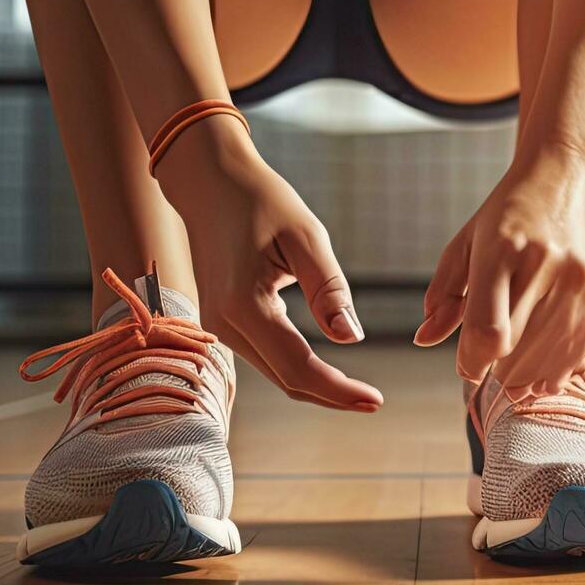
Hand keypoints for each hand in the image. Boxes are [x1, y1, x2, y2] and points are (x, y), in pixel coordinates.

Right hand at [156, 122, 381, 412]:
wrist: (208, 182)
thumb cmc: (260, 200)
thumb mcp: (305, 235)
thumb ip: (328, 289)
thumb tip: (351, 339)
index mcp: (244, 304)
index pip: (298, 367)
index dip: (338, 390)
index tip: (376, 399)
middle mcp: (225, 324)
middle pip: (286, 380)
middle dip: (332, 396)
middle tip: (375, 402)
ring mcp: (218, 325)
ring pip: (275, 373)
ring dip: (316, 386)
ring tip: (358, 393)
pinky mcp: (222, 321)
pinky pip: (266, 357)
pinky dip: (298, 369)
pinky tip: (327, 372)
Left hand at [415, 150, 584, 396]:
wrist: (569, 176)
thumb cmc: (509, 212)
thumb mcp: (468, 242)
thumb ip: (444, 293)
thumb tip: (424, 339)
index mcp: (503, 247)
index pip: (487, 330)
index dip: (472, 362)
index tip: (467, 367)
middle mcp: (545, 264)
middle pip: (515, 349)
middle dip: (496, 370)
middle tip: (489, 369)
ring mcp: (579, 281)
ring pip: (548, 358)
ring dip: (526, 377)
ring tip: (513, 381)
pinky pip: (577, 350)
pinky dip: (556, 370)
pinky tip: (541, 377)